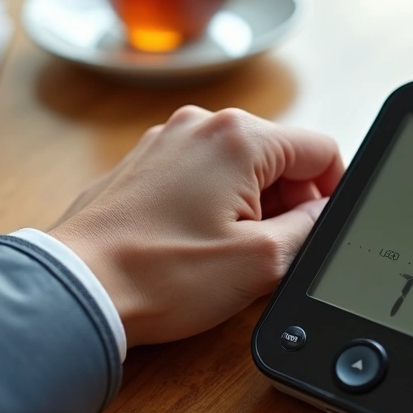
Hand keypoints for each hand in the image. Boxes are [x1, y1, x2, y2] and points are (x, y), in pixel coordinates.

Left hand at [51, 106, 343, 347]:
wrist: (78, 287)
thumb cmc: (160, 276)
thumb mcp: (260, 262)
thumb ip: (309, 229)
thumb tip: (324, 213)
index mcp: (237, 136)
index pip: (320, 150)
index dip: (333, 194)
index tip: (321, 229)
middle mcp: (199, 124)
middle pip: (276, 156)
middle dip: (286, 204)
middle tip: (270, 254)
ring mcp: (164, 141)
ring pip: (235, 167)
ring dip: (247, 207)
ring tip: (224, 255)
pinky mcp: (139, 164)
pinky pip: (196, 176)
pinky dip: (208, 206)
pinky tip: (191, 247)